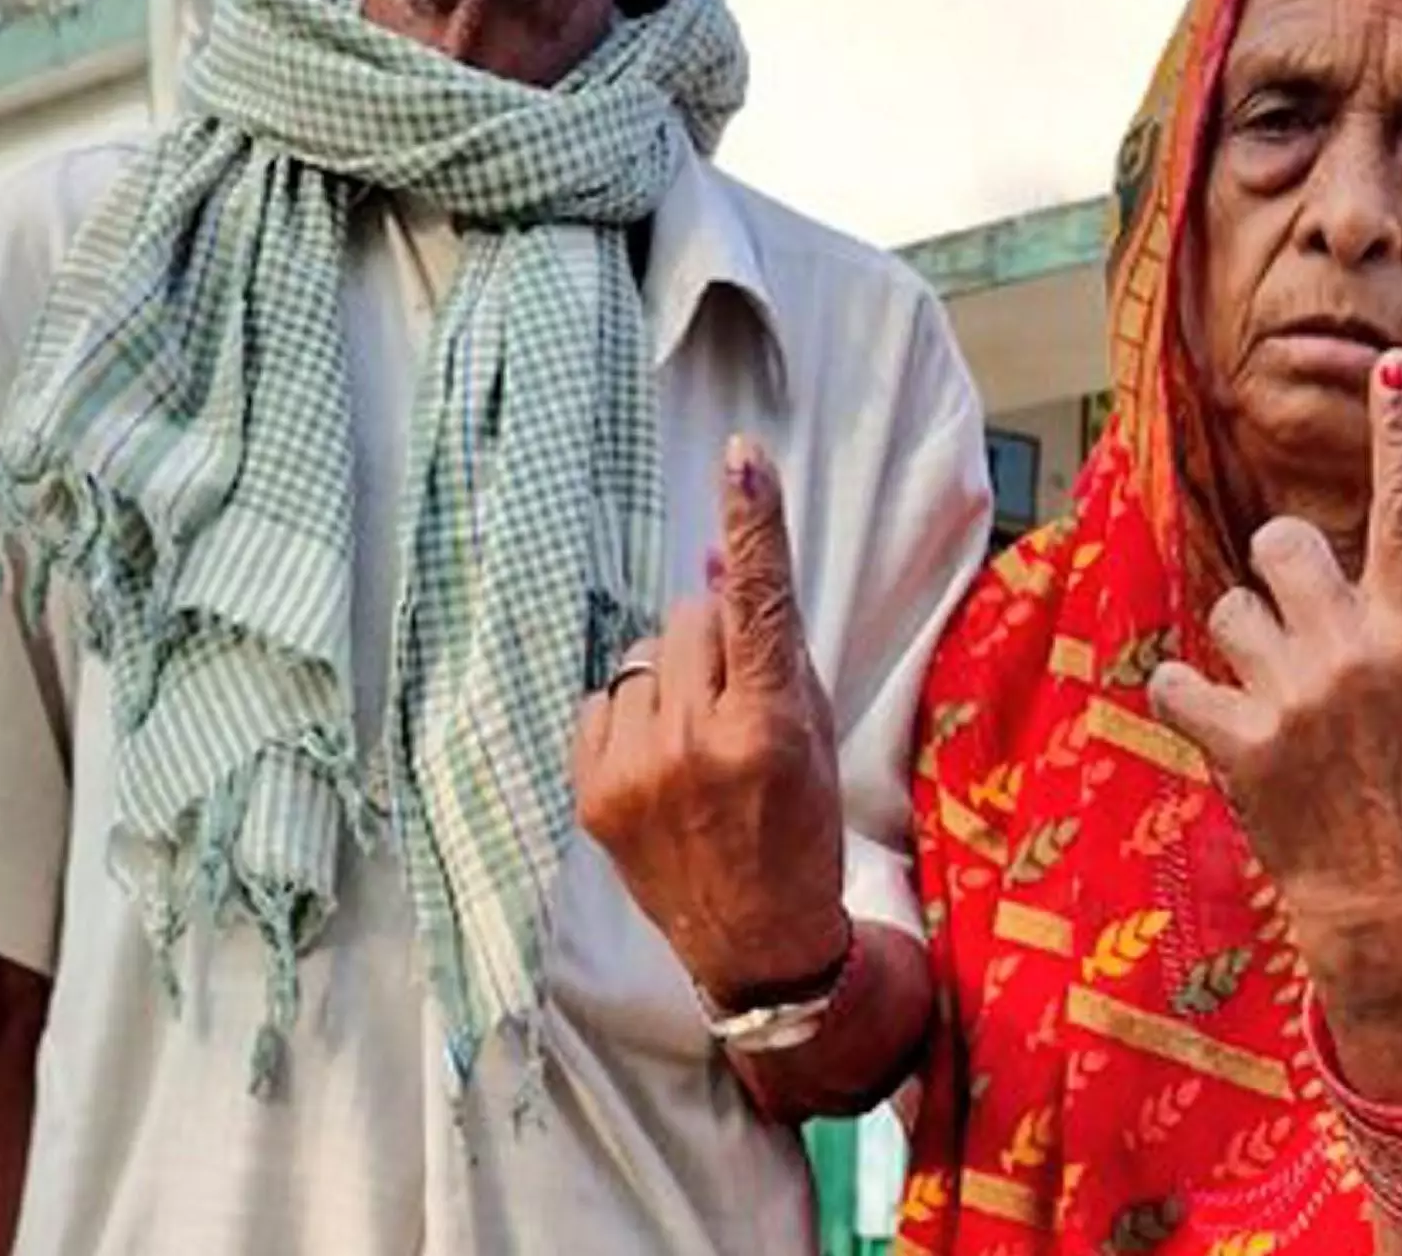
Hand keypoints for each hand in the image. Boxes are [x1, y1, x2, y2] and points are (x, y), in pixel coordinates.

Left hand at [574, 437, 849, 1006]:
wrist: (757, 943)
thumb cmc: (799, 829)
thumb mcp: (809, 732)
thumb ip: (769, 646)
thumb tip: (717, 556)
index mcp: (767, 730)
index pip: (761, 606)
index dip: (756, 525)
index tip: (742, 457)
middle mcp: (695, 746)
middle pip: (690, 618)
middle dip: (714, 642)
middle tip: (737, 701)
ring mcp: (635, 774)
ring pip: (643, 655)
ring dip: (670, 679)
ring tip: (697, 741)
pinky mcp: (591, 795)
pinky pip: (603, 699)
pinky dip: (631, 716)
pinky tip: (660, 760)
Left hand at [1147, 351, 1401, 1012]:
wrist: (1391, 902)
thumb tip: (1398, 557)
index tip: (1391, 365)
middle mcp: (1357, 653)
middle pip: (1285, 542)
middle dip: (1280, 569)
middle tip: (1298, 621)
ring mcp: (1295, 698)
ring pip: (1230, 609)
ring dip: (1242, 642)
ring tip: (1275, 698)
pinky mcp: (1240, 743)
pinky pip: (1180, 676)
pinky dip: (1191, 693)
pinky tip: (1220, 720)